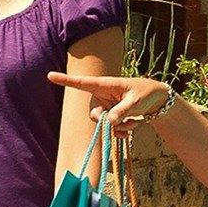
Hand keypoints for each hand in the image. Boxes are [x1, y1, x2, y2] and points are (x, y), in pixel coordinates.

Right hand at [48, 72, 177, 124]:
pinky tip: (132, 126)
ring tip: (133, 122)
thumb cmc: (145, 93)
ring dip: (118, 128)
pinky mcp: (112, 116)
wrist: (157, 100)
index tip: (50, 76)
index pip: (82, 83)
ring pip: (103, 124)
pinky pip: (111, 129)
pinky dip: (121, 130)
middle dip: (106, 122)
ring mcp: (106, 107)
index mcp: (104, 85)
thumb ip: (121, 111)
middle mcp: (102, 96)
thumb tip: (108, 122)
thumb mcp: (135, 101)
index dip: (65, 80)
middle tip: (121, 122)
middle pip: (94, 114)